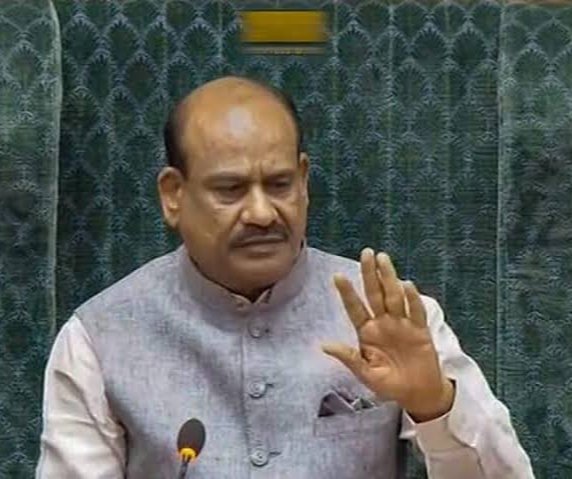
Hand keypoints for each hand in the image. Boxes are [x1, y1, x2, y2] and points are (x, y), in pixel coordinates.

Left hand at [322, 248, 453, 421]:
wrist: (418, 395)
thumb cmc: (389, 384)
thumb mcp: (366, 374)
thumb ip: (349, 358)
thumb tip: (324, 345)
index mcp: (366, 332)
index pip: (355, 308)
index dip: (347, 293)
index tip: (338, 276)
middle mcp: (383, 323)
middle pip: (375, 294)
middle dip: (370, 274)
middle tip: (366, 253)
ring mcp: (401, 324)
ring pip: (394, 296)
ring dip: (389, 278)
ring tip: (383, 259)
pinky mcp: (419, 330)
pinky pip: (415, 312)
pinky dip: (412, 299)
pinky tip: (406, 285)